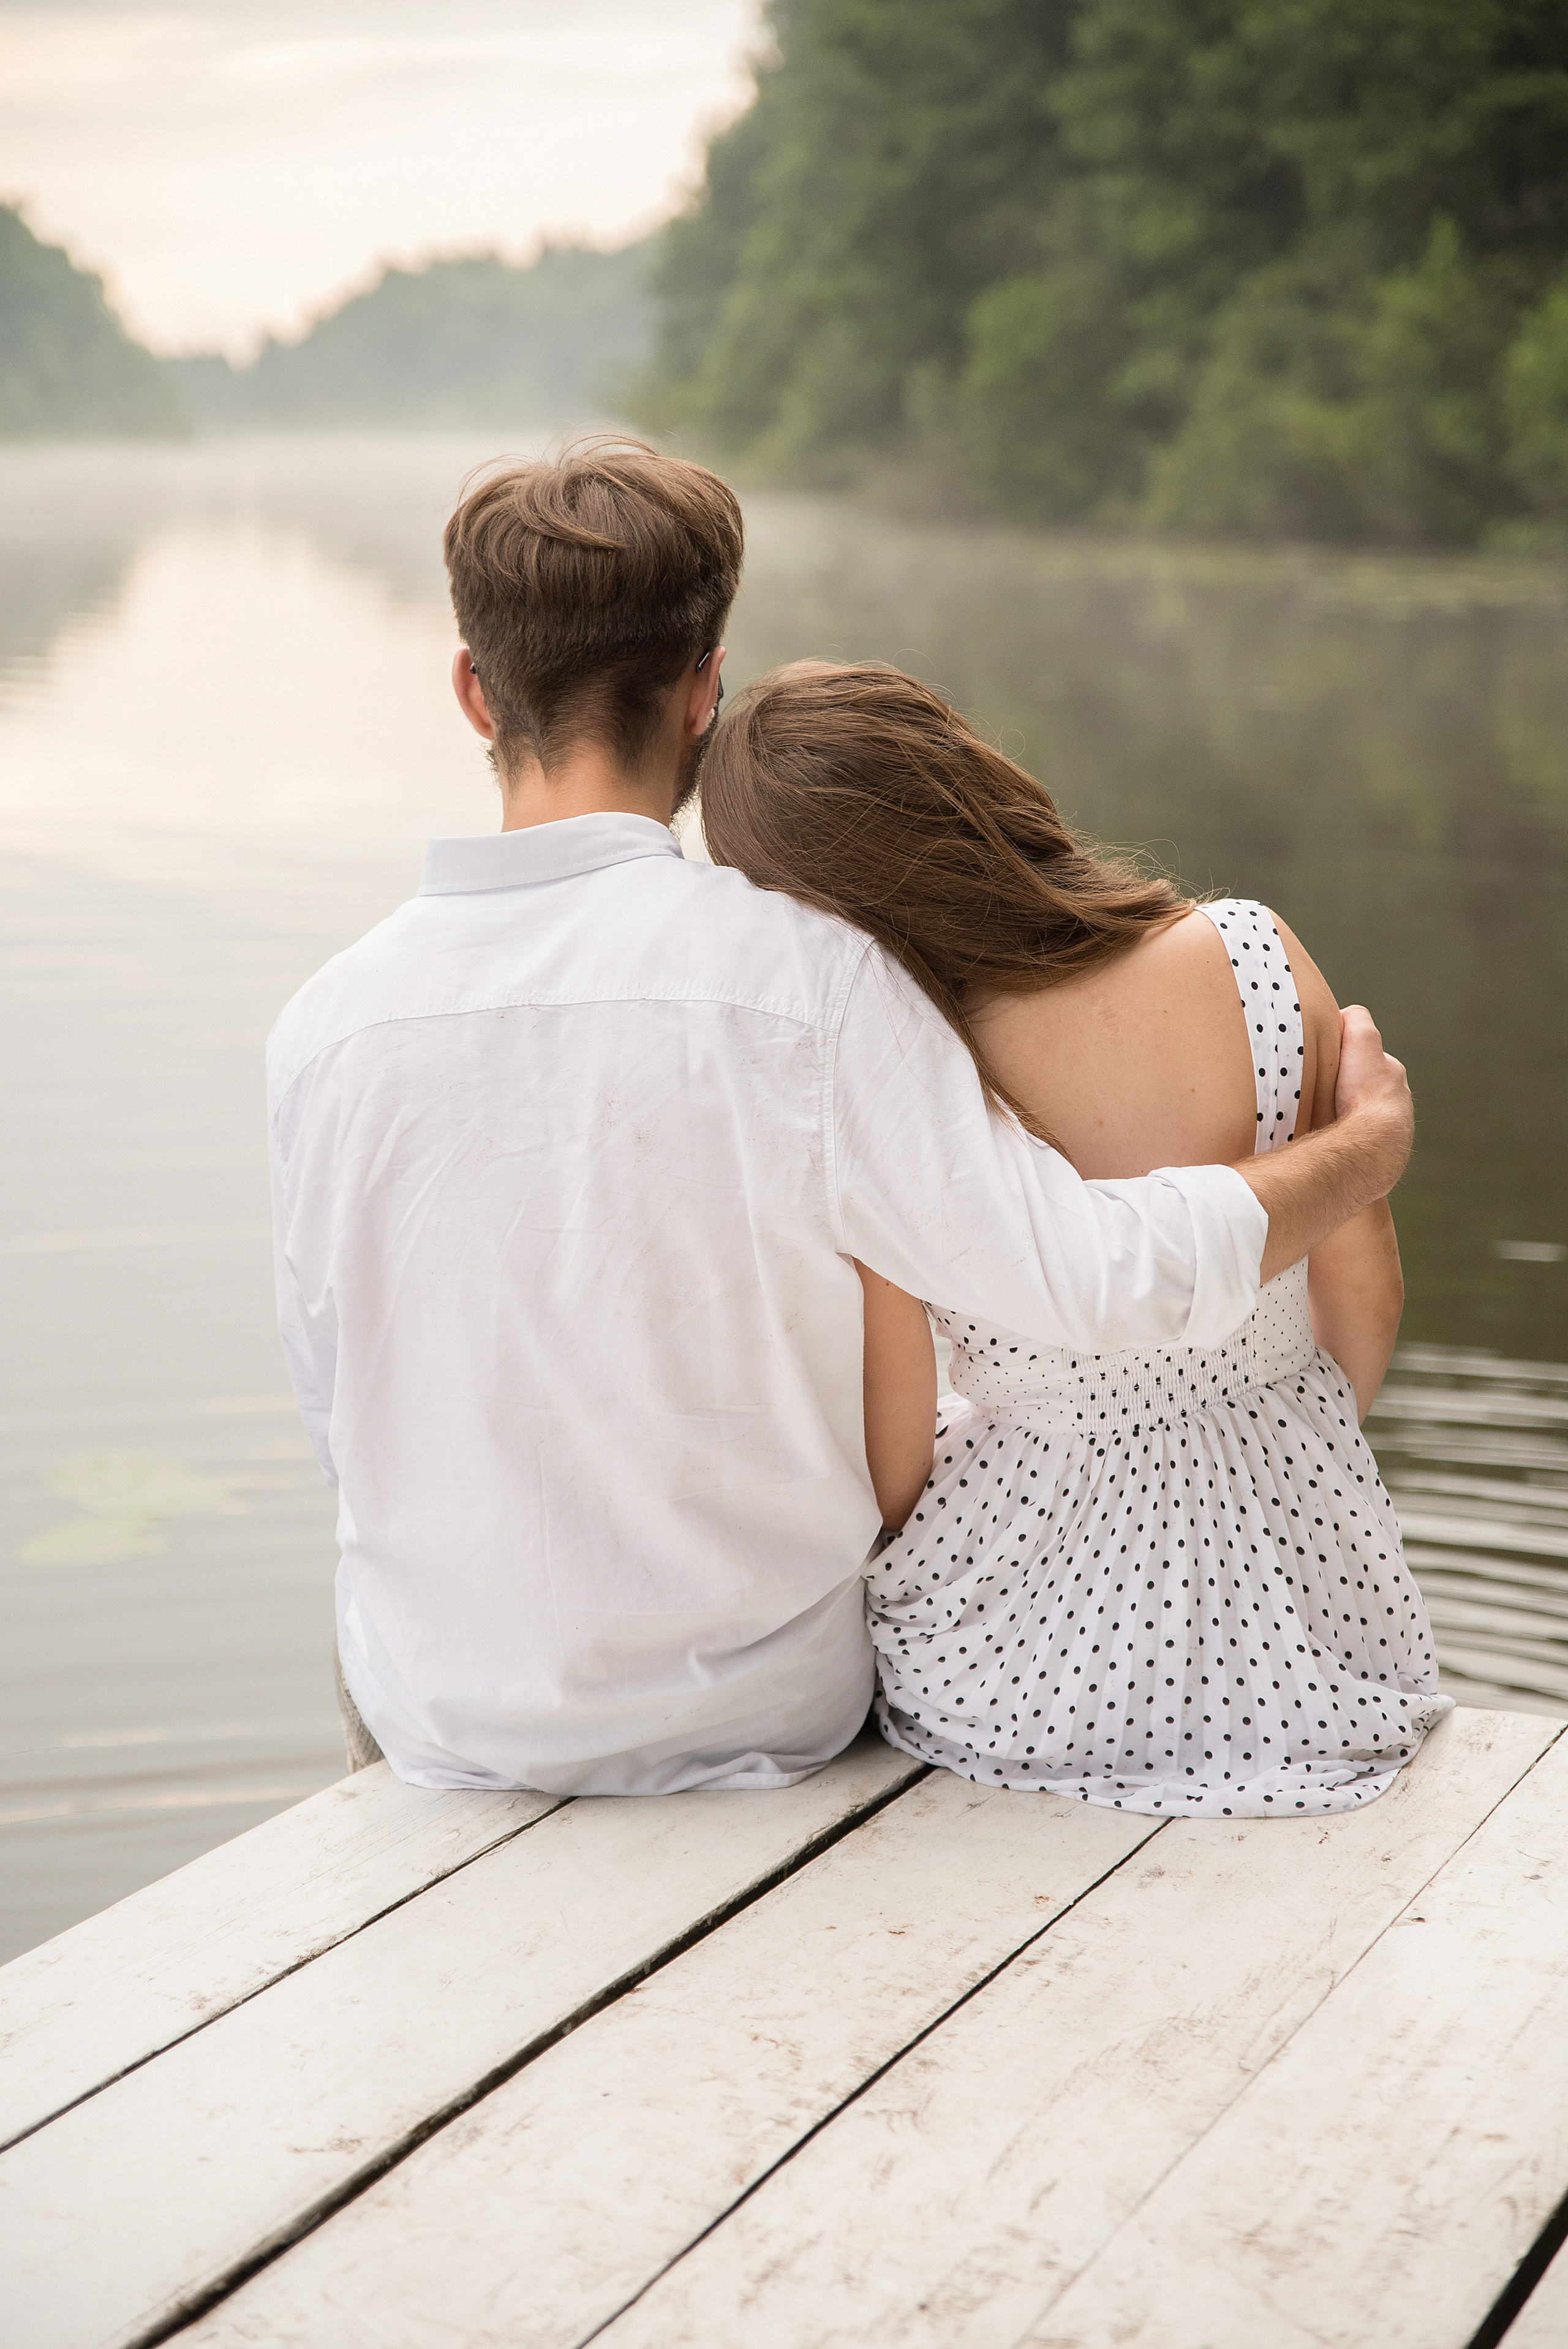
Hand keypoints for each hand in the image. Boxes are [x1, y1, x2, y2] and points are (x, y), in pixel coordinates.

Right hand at [1332, 1006, 1412, 1194]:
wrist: (1372, 1146)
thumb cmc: (1365, 1096)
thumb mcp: (1362, 1040)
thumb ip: (1355, 1020)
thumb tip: (1343, 1014)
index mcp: (1394, 1078)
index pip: (1370, 1062)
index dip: (1348, 1061)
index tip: (1328, 1066)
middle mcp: (1398, 1106)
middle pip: (1366, 1092)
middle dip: (1346, 1092)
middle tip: (1321, 1096)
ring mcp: (1390, 1136)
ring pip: (1363, 1121)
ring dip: (1346, 1120)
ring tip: (1323, 1123)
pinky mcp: (1379, 1161)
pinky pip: (1358, 1147)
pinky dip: (1346, 1143)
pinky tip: (1330, 1145)